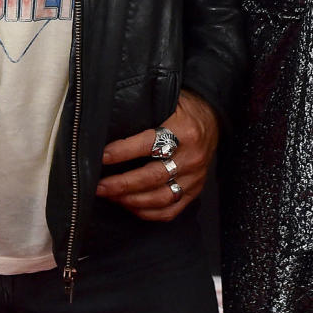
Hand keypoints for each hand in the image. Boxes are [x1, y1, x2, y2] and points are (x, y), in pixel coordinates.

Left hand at [95, 89, 219, 221]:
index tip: (102, 157)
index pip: (149, 144)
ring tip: (110, 196)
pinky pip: (171, 210)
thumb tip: (110, 123)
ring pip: (161, 197)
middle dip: (122, 184)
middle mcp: (191, 156)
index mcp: (184, 130)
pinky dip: (148, 213)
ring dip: (131, 200)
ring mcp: (195, 177)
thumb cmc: (184, 108)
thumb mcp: (168, 99)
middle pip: (153, 176)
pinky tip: (130, 206)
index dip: (123, 152)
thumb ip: (145, 111)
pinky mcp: (195, 190)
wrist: (213, 118)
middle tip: (99, 186)